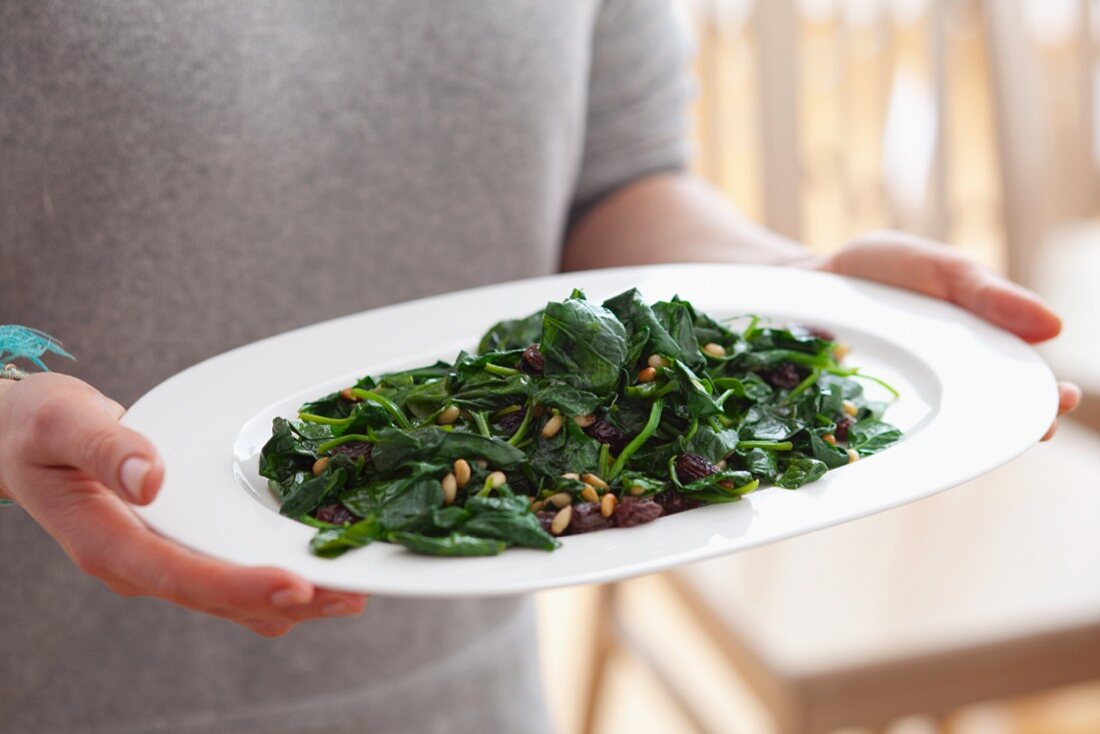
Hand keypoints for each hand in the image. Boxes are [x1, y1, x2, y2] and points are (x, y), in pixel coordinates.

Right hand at [0, 373, 366, 635]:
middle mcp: (138, 564)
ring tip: (351, 592)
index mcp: (107, 542)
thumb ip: (105, 446)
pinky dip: (276, 578)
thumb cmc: (38, 427)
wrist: (21, 440)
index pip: (180, 576)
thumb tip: (152, 479)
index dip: (240, 586)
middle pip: (219, 599)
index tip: (296, 585)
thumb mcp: (61, 422)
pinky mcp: (179, 548)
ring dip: (291, 600)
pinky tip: (319, 565)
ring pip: (231, 599)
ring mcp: (160, 561)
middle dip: (286, 601)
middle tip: (351, 596)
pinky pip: (231, 575)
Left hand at [819, 231, 1080, 438]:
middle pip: (986, 418)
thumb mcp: (937, 268)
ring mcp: (902, 406)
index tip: (1061, 401)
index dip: (1045, 397)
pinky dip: (891, 449)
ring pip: (938, 437)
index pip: (1021, 379)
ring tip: (978, 449)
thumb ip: (986, 294)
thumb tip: (1053, 326)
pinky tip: (899, 454)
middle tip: (1036, 430)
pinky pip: (878, 439)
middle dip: (1013, 428)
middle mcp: (946, 386)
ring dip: (957, 448)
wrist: (811, 279)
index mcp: (977, 349)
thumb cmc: (883, 270)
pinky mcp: (857, 416)